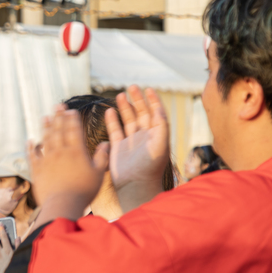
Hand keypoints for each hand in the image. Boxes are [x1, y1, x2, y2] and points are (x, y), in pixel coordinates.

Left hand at [28, 107, 108, 216]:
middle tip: (57, 105)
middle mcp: (60, 152)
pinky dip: (31, 148)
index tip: (70, 110)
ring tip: (45, 117)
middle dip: (58, 117)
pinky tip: (31, 141)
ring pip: (46, 140)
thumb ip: (102, 157)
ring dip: (45, 127)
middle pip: (59, 130)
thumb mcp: (99, 174)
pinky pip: (32, 156)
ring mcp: (47, 160)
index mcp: (77, 152)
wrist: (62, 205)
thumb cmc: (84, 191)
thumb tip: (106, 144)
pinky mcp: (37, 170)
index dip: (72, 119)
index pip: (74, 130)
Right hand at [107, 86, 169, 208]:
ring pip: (128, 119)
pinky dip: (113, 120)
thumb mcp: (160, 145)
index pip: (156, 113)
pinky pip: (115, 130)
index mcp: (157, 135)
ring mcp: (131, 142)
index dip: (153, 100)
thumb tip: (158, 109)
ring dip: (125, 107)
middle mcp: (145, 137)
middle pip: (142, 113)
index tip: (149, 89)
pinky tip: (110, 110)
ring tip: (120, 95)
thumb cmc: (150, 167)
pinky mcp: (118, 147)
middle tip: (132, 87)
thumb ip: (161, 126)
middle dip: (138, 100)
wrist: (135, 185)